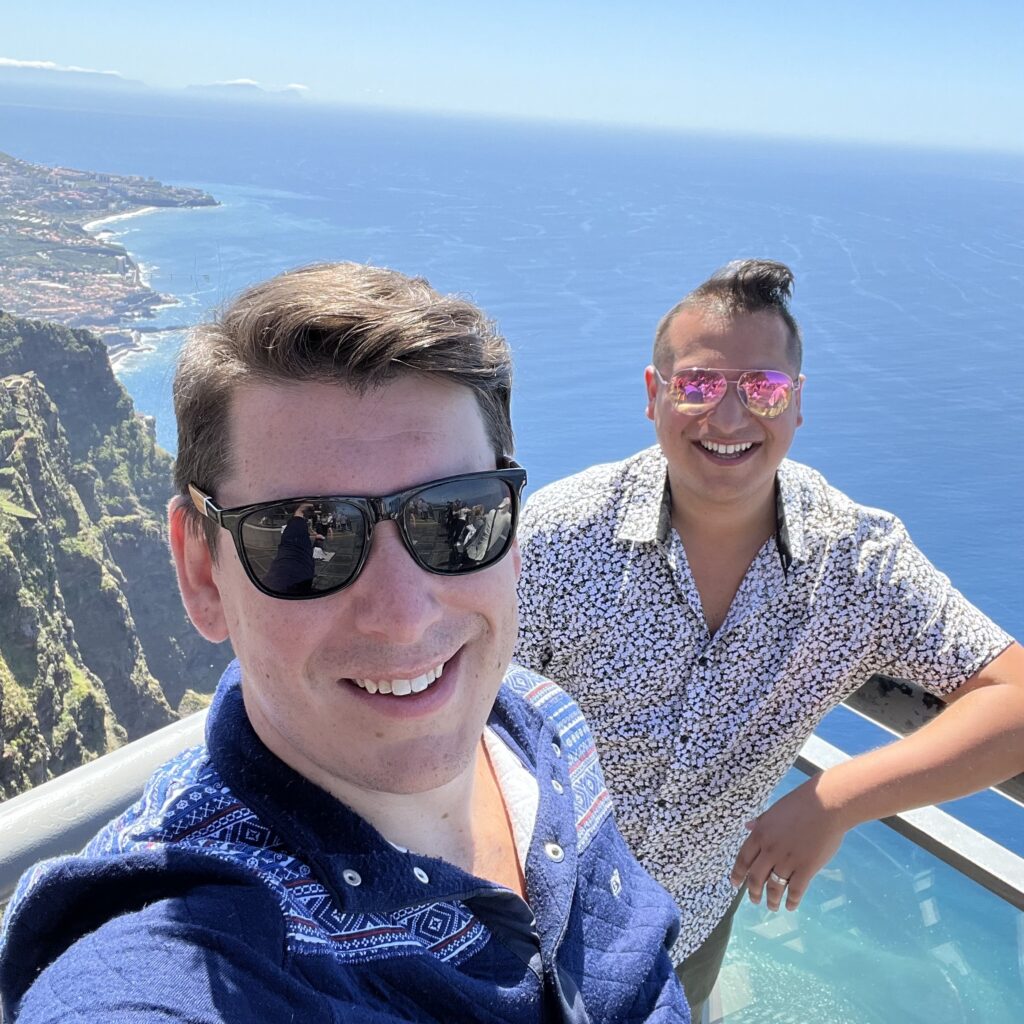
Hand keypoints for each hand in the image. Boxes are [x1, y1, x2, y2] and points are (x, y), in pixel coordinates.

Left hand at [729, 778, 848, 911]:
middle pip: (756, 877)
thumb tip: (747, 826)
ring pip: (774, 887)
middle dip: (753, 892)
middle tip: (754, 900)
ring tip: (772, 906)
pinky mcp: (807, 868)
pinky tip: (790, 906)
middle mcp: (770, 850)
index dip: (738, 874)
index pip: (743, 859)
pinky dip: (792, 901)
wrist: (826, 805)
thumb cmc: (800, 804)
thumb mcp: (774, 811)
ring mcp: (788, 860)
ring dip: (771, 899)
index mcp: (760, 834)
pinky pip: (796, 890)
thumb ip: (760, 822)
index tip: (735, 884)